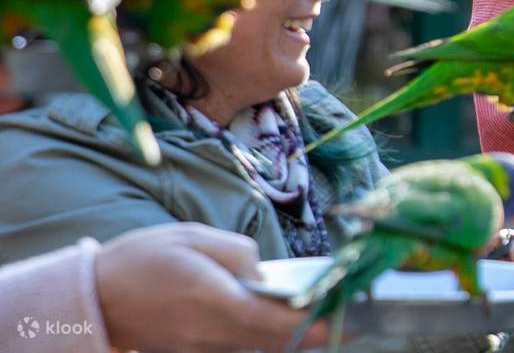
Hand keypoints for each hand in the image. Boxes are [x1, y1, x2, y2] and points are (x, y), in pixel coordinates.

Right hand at [96, 223, 329, 352]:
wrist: (92, 299)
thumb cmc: (144, 260)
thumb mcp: (196, 238)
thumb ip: (240, 255)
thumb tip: (266, 275)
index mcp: (217, 304)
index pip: (282, 324)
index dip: (320, 325)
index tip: (354, 319)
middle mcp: (214, 337)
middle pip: (279, 342)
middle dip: (316, 330)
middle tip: (352, 313)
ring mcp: (204, 351)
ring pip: (262, 347)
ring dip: (292, 333)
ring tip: (323, 308)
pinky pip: (241, 346)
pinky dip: (266, 335)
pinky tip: (280, 315)